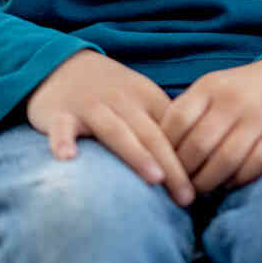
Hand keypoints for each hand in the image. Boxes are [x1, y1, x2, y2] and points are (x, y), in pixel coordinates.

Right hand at [25, 50, 194, 206]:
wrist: (61, 64)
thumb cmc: (109, 93)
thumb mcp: (141, 99)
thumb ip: (162, 125)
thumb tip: (194, 164)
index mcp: (146, 97)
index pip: (173, 129)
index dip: (189, 157)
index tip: (201, 187)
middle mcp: (121, 101)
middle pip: (151, 135)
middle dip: (172, 166)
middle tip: (187, 198)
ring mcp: (90, 107)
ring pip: (116, 131)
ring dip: (136, 154)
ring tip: (155, 179)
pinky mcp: (60, 114)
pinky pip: (62, 128)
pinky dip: (63, 141)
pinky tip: (68, 157)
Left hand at [159, 60, 261, 194]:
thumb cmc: (242, 91)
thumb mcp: (212, 89)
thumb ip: (187, 114)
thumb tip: (157, 152)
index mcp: (210, 87)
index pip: (177, 121)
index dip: (166, 150)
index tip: (161, 167)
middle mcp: (233, 101)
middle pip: (199, 145)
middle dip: (185, 173)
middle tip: (179, 188)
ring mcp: (259, 117)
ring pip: (226, 160)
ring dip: (209, 182)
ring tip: (201, 191)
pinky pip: (255, 164)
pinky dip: (239, 180)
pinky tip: (230, 183)